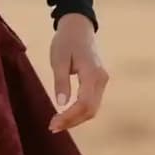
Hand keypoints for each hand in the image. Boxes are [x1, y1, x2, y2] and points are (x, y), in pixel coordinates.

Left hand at [48, 13, 108, 133]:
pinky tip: (66, 115)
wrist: (78, 26)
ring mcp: (102, 81)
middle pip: (90, 110)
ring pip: (92, 108)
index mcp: (92, 74)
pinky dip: (79, 112)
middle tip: (52, 127)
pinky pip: (91, 102)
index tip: (53, 124)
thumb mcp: (58, 59)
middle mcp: (101, 80)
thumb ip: (60, 81)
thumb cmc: (66, 41)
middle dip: (72, 121)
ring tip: (57, 123)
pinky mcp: (98, 82)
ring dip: (76, 119)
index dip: (69, 117)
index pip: (84, 104)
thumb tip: (61, 104)